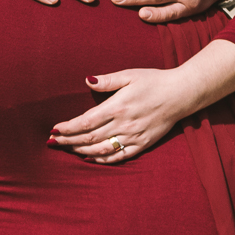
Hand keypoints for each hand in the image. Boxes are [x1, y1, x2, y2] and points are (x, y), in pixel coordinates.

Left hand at [49, 39, 234, 163]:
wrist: (181, 94)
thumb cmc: (154, 81)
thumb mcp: (130, 75)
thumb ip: (107, 80)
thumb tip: (87, 81)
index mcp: (118, 106)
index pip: (86, 122)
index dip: (68, 128)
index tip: (54, 130)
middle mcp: (124, 124)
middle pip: (89, 138)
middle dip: (69, 141)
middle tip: (53, 142)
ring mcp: (133, 136)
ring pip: (101, 149)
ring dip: (81, 151)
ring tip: (67, 150)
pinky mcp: (142, 144)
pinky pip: (119, 156)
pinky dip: (102, 160)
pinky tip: (90, 158)